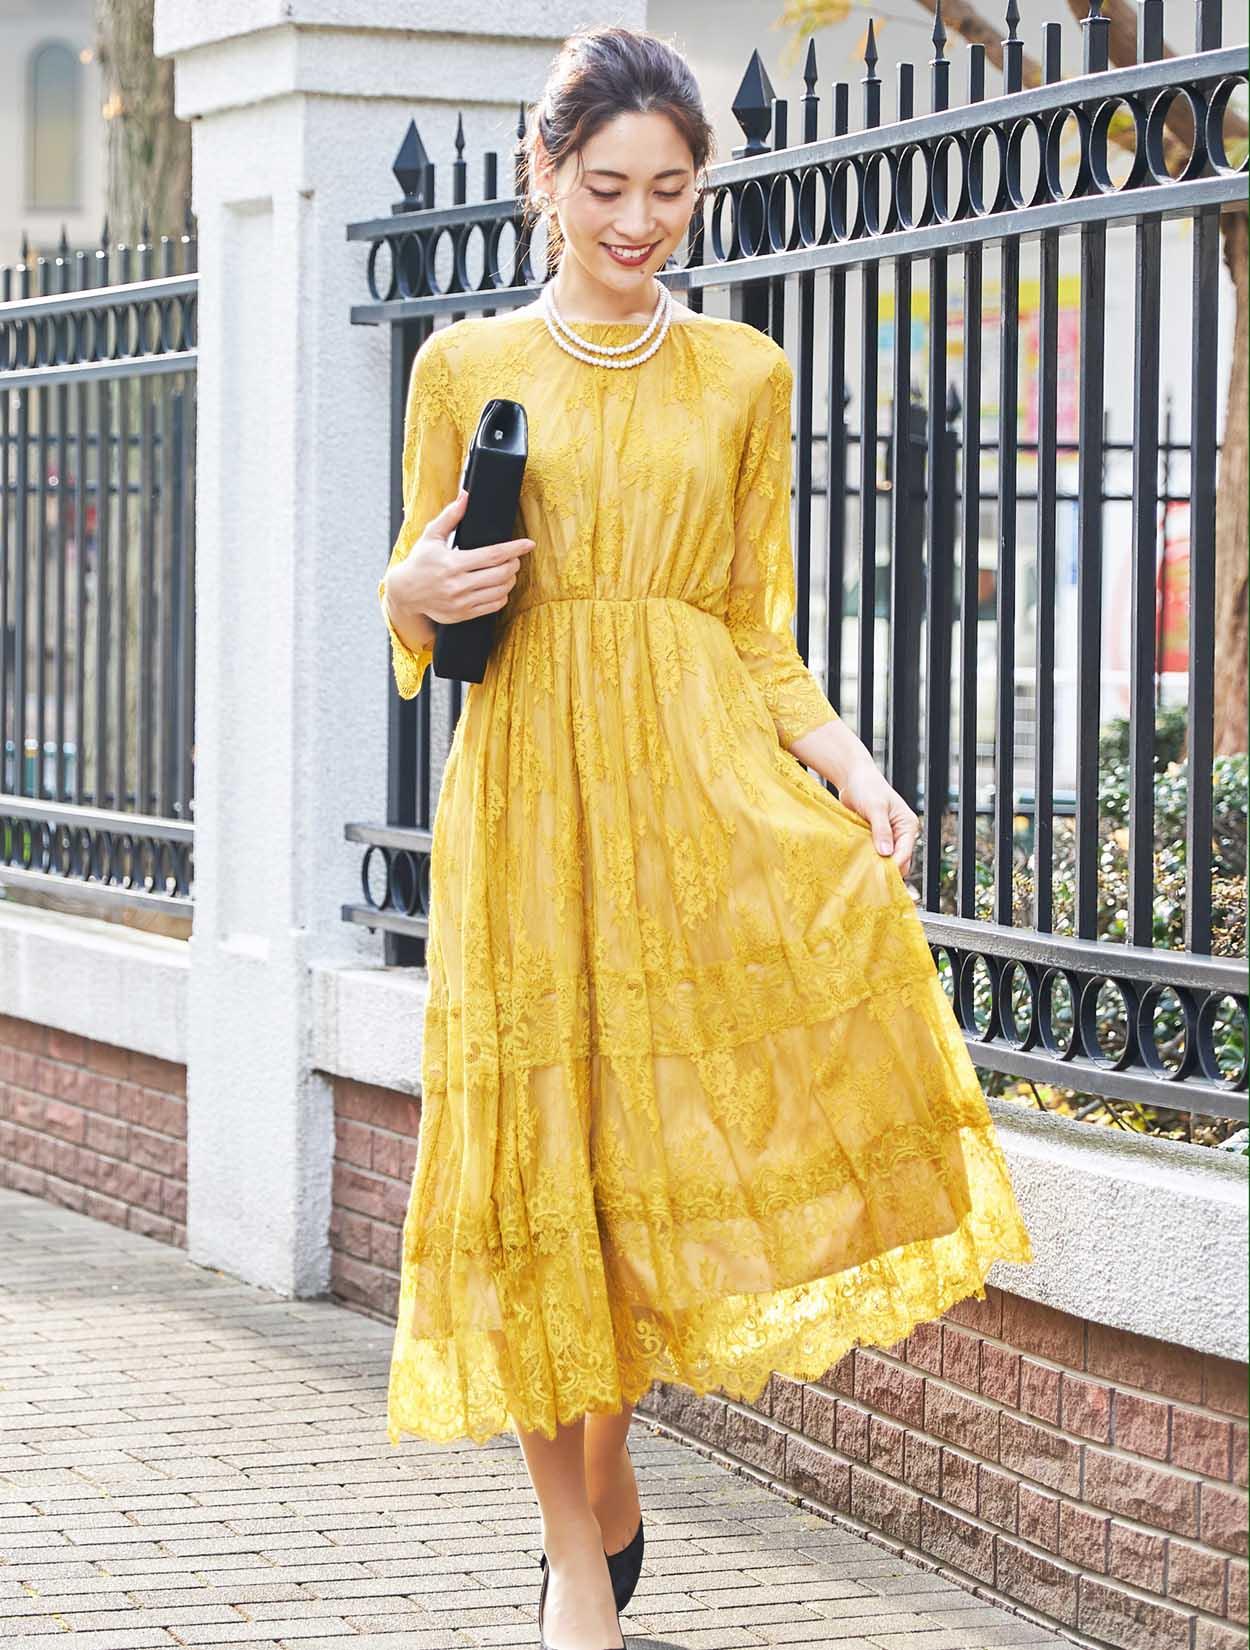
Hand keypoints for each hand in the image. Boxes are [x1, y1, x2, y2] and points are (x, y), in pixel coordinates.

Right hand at [385, 488, 535, 625]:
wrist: (405, 593)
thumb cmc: (420, 562)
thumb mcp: (431, 536)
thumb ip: (450, 516)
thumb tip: (465, 496)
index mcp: (453, 563)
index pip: (493, 555)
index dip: (514, 549)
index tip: (528, 544)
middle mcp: (458, 584)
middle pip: (501, 573)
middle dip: (514, 563)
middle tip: (514, 558)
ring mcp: (461, 602)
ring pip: (500, 591)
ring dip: (510, 579)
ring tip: (507, 571)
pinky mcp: (463, 614)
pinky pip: (493, 606)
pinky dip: (502, 595)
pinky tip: (499, 587)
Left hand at [837, 757, 919, 877]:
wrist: (853, 778)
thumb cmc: (867, 787)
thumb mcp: (875, 808)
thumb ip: (881, 830)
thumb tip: (886, 853)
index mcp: (908, 825)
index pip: (904, 853)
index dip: (892, 866)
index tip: (878, 877)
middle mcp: (900, 834)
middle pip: (898, 861)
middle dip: (885, 869)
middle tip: (867, 877)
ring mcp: (888, 837)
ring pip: (885, 860)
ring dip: (875, 865)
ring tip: (861, 872)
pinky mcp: (875, 839)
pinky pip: (873, 854)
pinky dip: (867, 859)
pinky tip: (857, 864)